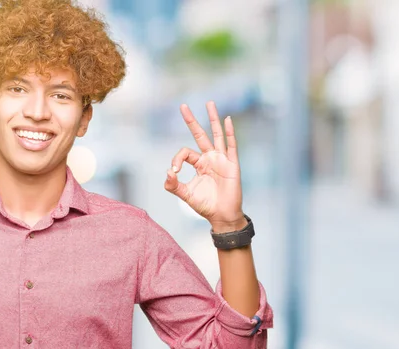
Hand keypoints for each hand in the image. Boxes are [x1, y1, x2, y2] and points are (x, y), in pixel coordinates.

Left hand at [164, 101, 246, 231]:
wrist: (222, 215)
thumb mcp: (185, 195)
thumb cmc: (205, 205)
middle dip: (191, 121)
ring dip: (212, 119)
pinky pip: (231, 145)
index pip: (185, 152)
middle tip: (182, 105)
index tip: (174, 171)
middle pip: (199, 134)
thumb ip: (173, 185)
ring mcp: (221, 159)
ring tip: (209, 103)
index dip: (177, 159)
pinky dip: (229, 132)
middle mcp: (209, 158)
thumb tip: (167, 172)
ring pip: (216, 134)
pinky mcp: (232, 164)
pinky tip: (227, 119)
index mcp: (198, 164)